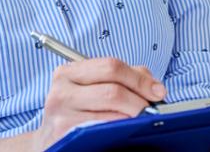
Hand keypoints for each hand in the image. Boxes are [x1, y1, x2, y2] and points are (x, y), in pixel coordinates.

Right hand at [30, 57, 167, 150]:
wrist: (50, 141)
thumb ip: (124, 78)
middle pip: (113, 91)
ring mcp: (61, 115)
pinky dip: (119, 132)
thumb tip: (154, 86)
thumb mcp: (93, 89)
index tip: (159, 91)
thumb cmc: (78, 113)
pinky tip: (125, 133)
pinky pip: (103, 132)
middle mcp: (61, 91)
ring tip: (142, 122)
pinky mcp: (65, 136)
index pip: (111, 67)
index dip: (140, 79)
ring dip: (133, 120)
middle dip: (140, 102)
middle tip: (153, 111)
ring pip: (111, 115)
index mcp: (68, 72)